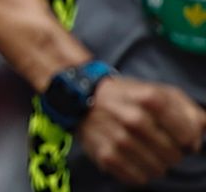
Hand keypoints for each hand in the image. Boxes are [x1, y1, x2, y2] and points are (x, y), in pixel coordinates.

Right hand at [78, 75, 205, 185]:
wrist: (79, 96)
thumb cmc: (129, 96)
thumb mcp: (161, 92)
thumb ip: (189, 112)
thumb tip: (198, 139)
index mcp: (150, 99)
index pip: (187, 135)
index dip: (187, 140)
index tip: (179, 137)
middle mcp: (134, 119)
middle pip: (174, 155)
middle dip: (172, 153)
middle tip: (160, 143)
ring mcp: (119, 139)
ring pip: (158, 170)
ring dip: (157, 164)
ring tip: (146, 151)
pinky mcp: (106, 156)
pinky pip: (138, 179)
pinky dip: (140, 173)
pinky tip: (134, 159)